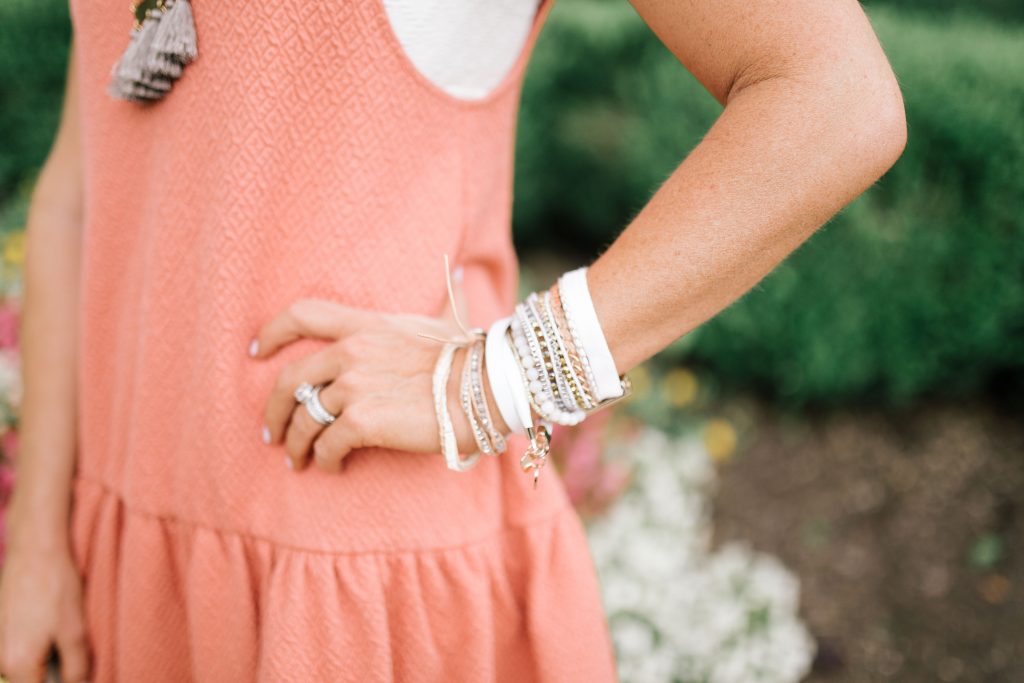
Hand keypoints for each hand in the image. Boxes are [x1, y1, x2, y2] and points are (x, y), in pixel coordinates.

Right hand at [0, 544, 90, 682]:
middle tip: (69, 664)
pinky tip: (48, 633)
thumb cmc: (56, 587)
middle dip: (47, 677)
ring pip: (17, 670)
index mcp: (18, 665)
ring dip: (38, 666)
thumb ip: (76, 670)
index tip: (72, 679)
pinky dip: (30, 652)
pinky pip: (12, 653)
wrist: (35, 549)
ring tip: (60, 646)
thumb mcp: (76, 632)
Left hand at [250, 298, 510, 471]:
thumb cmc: (471, 357)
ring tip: (298, 460)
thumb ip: (444, 299)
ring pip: (304, 419)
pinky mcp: (363, 422)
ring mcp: (354, 387)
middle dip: (274, 410)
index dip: (272, 332)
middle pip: (289, 379)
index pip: (302, 315)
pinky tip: (331, 467)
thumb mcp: (447, 321)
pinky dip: (324, 459)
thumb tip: (457, 270)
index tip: (255, 351)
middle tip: (272, 432)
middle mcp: (352, 352)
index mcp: (365, 325)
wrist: (487, 388)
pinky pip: (327, 444)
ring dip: (296, 443)